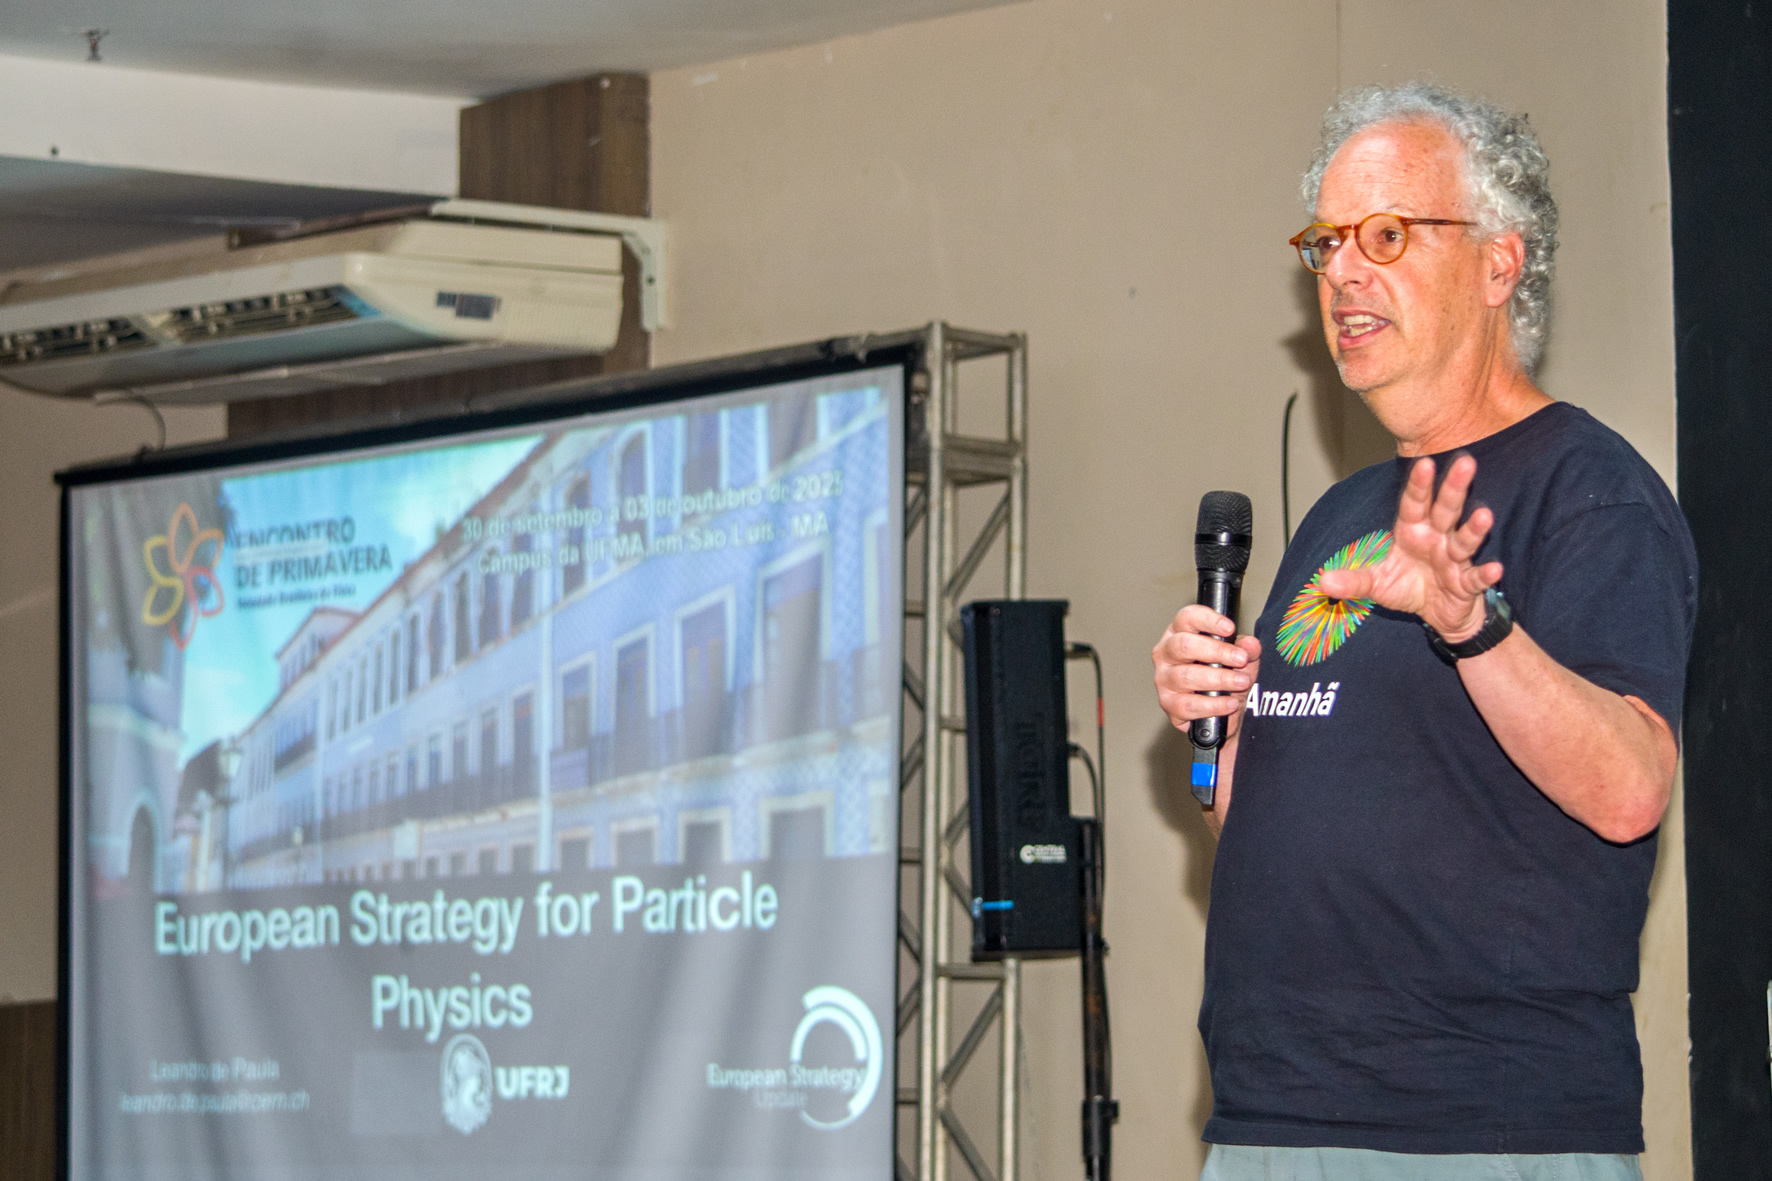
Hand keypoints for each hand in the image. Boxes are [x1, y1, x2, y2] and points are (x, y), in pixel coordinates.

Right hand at [1152, 604, 1261, 733]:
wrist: (1219, 713)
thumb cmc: (1222, 675)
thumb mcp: (1241, 659)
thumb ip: (1247, 650)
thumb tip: (1250, 644)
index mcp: (1180, 632)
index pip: (1187, 617)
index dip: (1208, 620)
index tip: (1229, 628)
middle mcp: (1166, 653)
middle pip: (1184, 645)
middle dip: (1217, 652)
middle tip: (1240, 659)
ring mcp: (1163, 679)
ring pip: (1186, 676)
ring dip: (1219, 679)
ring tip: (1241, 682)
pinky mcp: (1168, 704)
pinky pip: (1188, 705)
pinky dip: (1214, 705)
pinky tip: (1230, 703)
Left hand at [1316, 454, 1502, 641]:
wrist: (1436, 614)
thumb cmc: (1408, 587)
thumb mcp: (1376, 584)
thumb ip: (1352, 581)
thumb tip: (1322, 581)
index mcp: (1413, 531)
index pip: (1415, 503)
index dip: (1419, 485)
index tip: (1423, 463)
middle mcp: (1437, 539)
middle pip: (1446, 510)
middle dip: (1454, 489)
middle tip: (1465, 462)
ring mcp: (1454, 560)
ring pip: (1465, 540)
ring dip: (1474, 529)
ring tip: (1484, 514)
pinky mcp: (1467, 584)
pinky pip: (1476, 578)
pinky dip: (1485, 574)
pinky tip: (1495, 569)